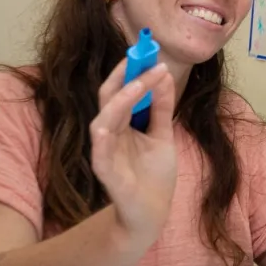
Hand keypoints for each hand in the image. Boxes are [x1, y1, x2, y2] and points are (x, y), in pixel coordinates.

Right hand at [91, 58, 178, 243]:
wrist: (152, 213)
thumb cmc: (153, 175)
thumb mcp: (162, 135)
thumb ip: (161, 108)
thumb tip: (164, 75)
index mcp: (122, 124)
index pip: (120, 91)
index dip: (130, 71)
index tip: (147, 51)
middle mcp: (110, 134)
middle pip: (110, 99)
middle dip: (125, 77)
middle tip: (145, 58)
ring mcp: (106, 153)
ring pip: (104, 120)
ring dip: (121, 100)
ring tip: (139, 82)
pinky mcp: (107, 173)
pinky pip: (101, 153)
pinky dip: (104, 137)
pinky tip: (107, 124)